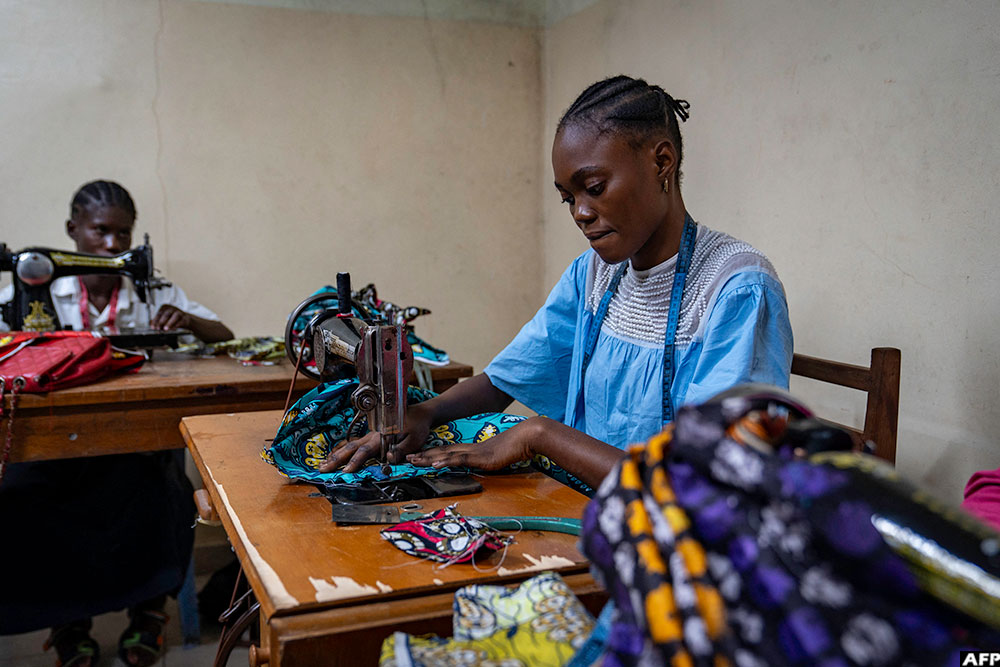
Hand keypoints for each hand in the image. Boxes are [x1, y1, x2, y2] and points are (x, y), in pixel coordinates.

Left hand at [151, 304, 191, 330]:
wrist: (186, 320)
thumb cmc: (172, 319)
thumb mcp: (164, 319)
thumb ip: (157, 321)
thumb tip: (150, 324)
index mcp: (166, 307)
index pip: (159, 313)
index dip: (155, 320)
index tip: (153, 327)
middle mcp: (172, 308)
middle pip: (166, 314)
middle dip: (161, 322)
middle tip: (158, 328)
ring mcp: (179, 312)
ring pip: (174, 317)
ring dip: (169, 323)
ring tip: (165, 329)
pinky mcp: (185, 318)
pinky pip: (180, 321)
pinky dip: (176, 326)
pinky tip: (173, 329)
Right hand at [319, 401, 434, 472]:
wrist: (420, 413)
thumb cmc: (418, 426)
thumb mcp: (415, 439)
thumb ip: (402, 450)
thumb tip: (389, 459)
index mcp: (382, 436)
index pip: (365, 451)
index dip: (355, 462)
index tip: (345, 471)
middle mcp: (373, 435)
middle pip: (351, 447)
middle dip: (336, 459)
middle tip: (323, 469)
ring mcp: (371, 434)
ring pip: (349, 445)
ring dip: (336, 455)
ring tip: (323, 464)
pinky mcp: (371, 435)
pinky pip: (354, 443)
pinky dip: (342, 449)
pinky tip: (335, 455)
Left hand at [405, 418, 536, 470]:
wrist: (526, 438)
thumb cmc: (515, 447)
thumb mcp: (498, 457)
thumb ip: (488, 461)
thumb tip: (484, 465)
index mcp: (473, 450)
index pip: (448, 452)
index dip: (432, 454)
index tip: (418, 456)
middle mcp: (470, 449)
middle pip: (442, 451)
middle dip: (424, 455)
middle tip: (407, 458)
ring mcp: (474, 452)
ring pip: (446, 454)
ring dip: (428, 458)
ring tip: (413, 460)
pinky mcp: (480, 457)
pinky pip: (459, 459)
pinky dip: (445, 461)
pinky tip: (435, 464)